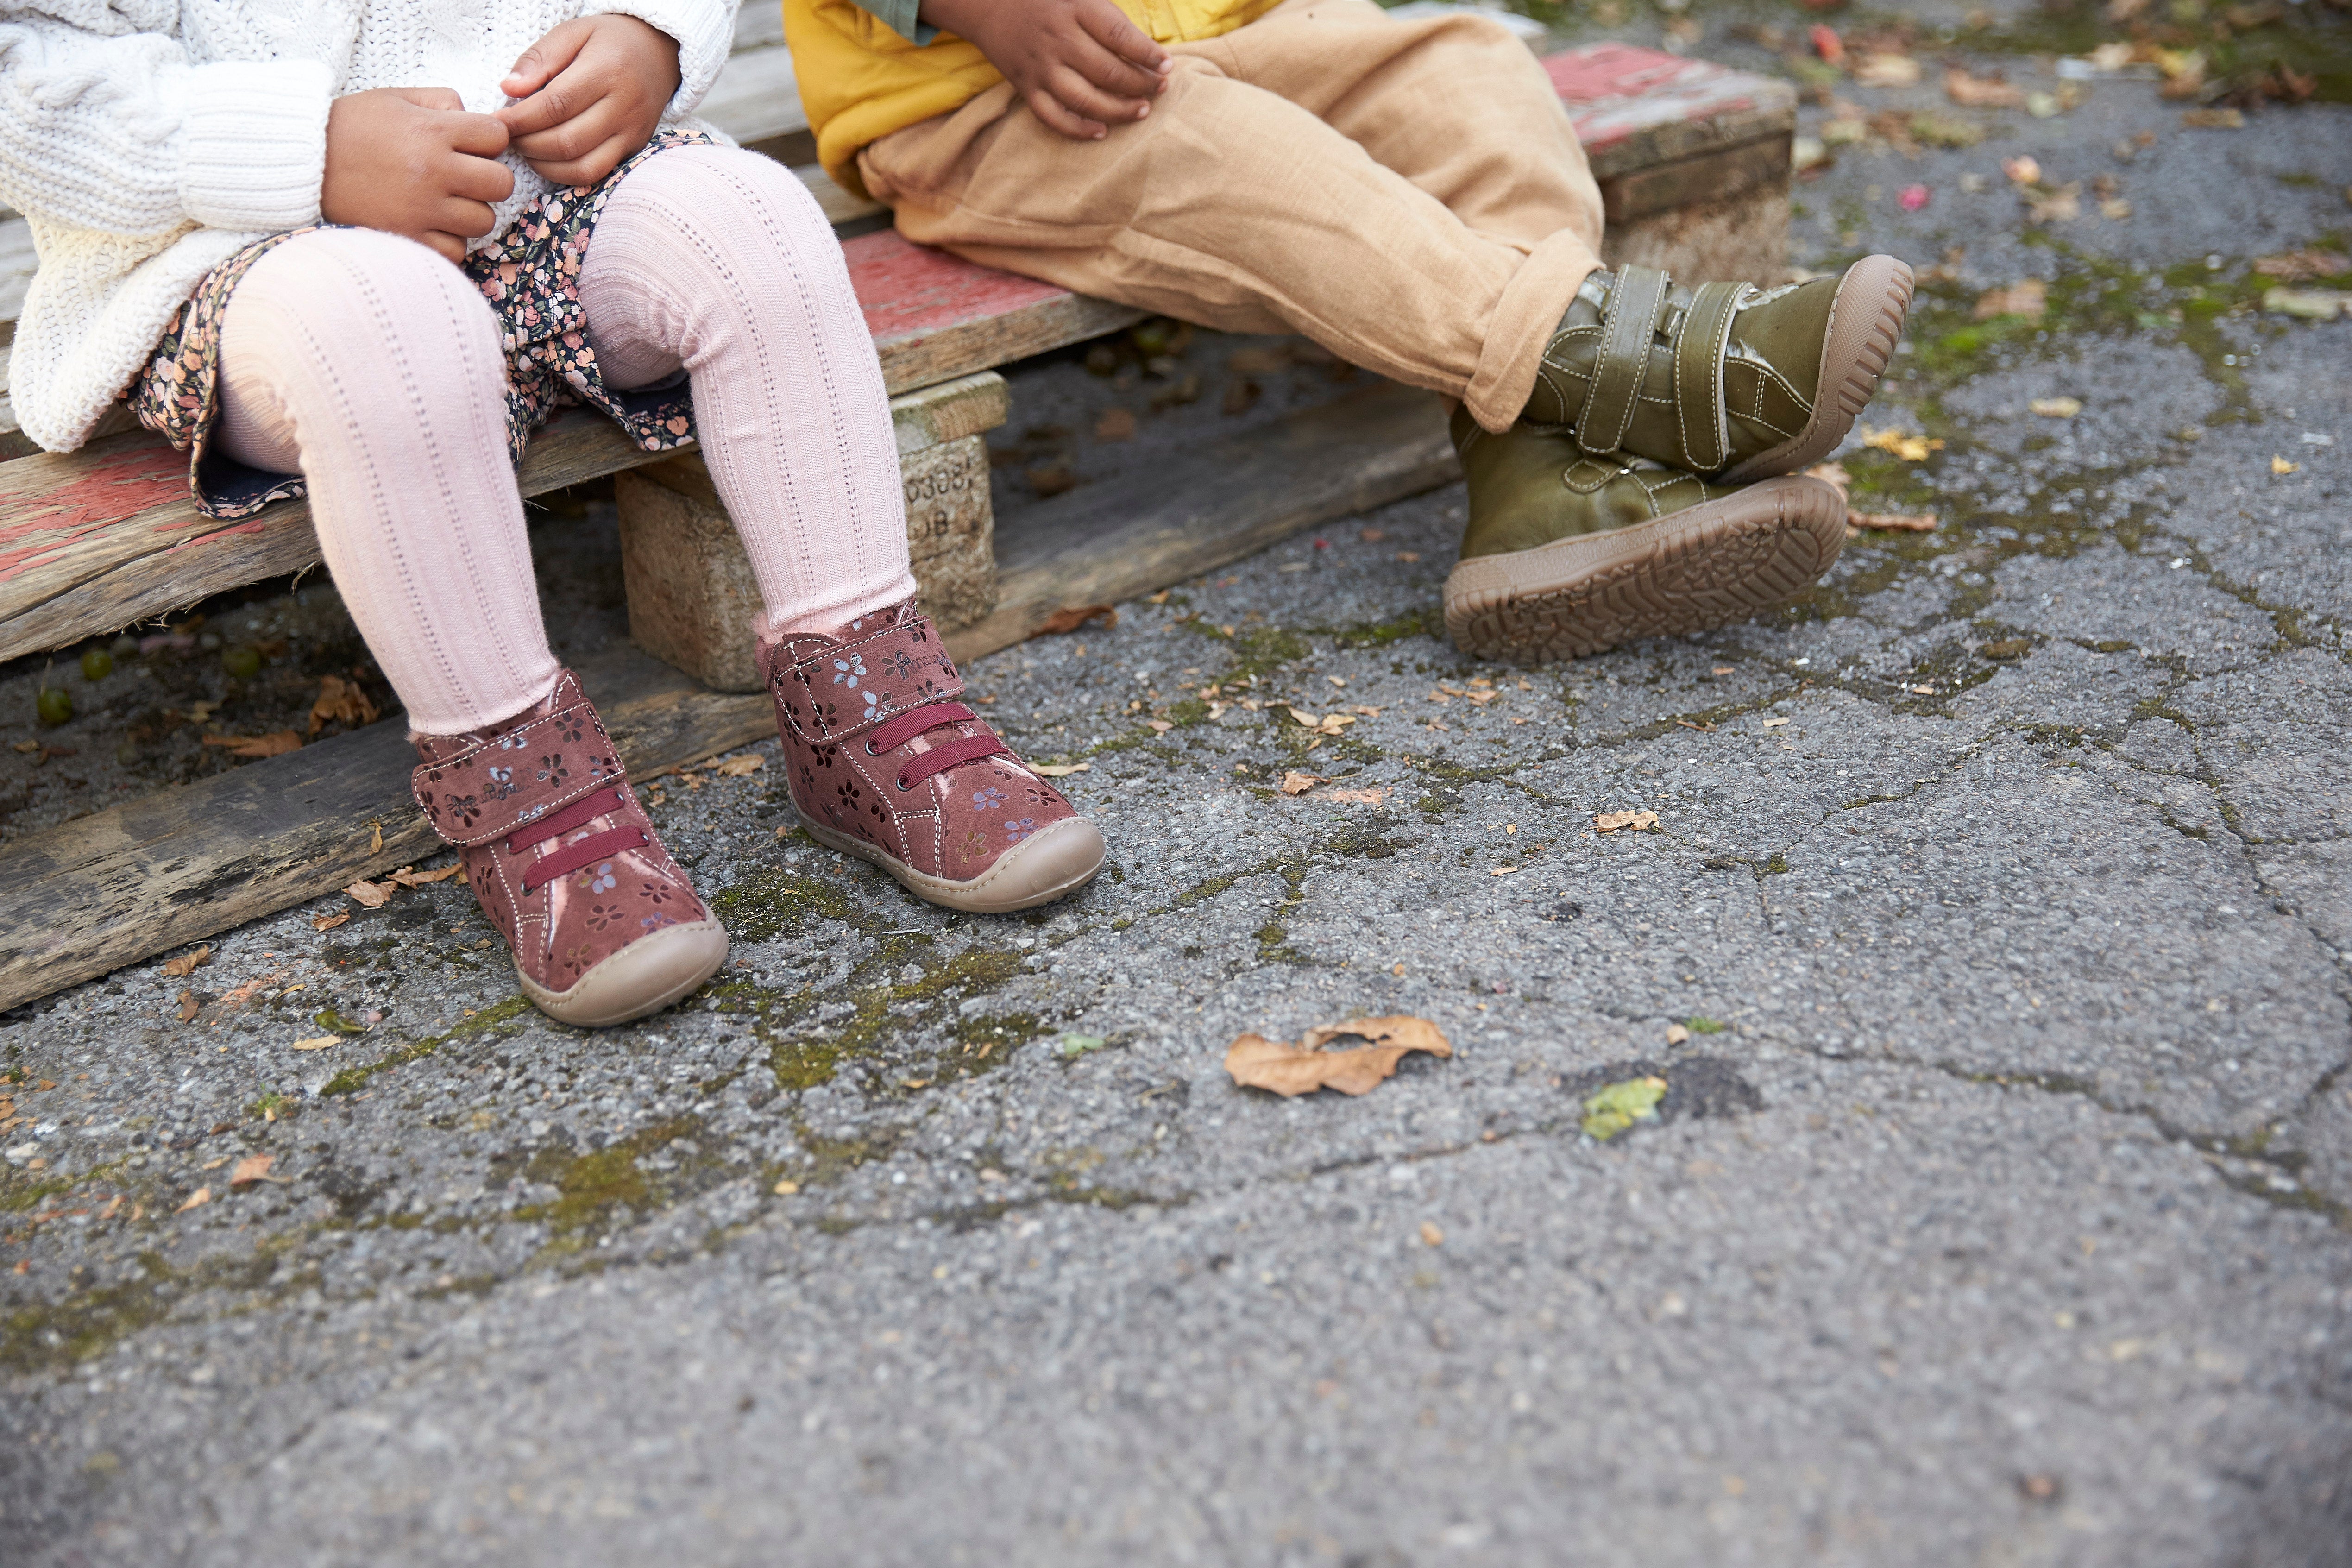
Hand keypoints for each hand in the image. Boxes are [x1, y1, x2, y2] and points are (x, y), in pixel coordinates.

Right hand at [321, 88, 513, 263]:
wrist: (302, 164)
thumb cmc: (351, 128)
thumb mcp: (395, 99)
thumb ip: (442, 102)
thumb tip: (475, 119)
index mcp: (431, 131)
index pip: (497, 137)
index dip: (488, 141)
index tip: (469, 145)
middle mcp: (431, 171)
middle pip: (501, 184)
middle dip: (488, 179)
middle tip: (463, 177)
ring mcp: (421, 208)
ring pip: (483, 221)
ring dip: (470, 213)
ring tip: (443, 201)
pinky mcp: (408, 239)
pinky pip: (457, 250)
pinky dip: (449, 241)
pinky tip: (431, 224)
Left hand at [496, 14, 681, 185]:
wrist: (658, 55)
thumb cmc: (608, 41)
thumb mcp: (573, 32)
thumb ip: (540, 58)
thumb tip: (509, 89)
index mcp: (608, 69)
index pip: (556, 104)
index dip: (521, 118)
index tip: (498, 121)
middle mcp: (625, 106)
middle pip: (567, 141)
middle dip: (528, 144)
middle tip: (508, 136)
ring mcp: (632, 132)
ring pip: (582, 166)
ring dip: (544, 165)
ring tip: (524, 149)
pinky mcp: (633, 150)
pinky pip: (596, 175)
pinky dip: (565, 175)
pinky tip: (547, 160)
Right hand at [920, 0, 1170, 140]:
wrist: (989, 6)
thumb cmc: (1046, 1)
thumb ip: (1109, 19)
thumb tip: (1148, 51)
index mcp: (1074, 9)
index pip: (1119, 35)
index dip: (1147, 54)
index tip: (1167, 65)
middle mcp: (1058, 40)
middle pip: (1108, 72)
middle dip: (1141, 84)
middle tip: (1160, 88)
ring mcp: (1041, 68)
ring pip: (1086, 100)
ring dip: (1119, 110)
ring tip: (1142, 110)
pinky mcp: (1027, 89)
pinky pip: (1055, 117)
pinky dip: (1079, 129)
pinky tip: (1103, 130)